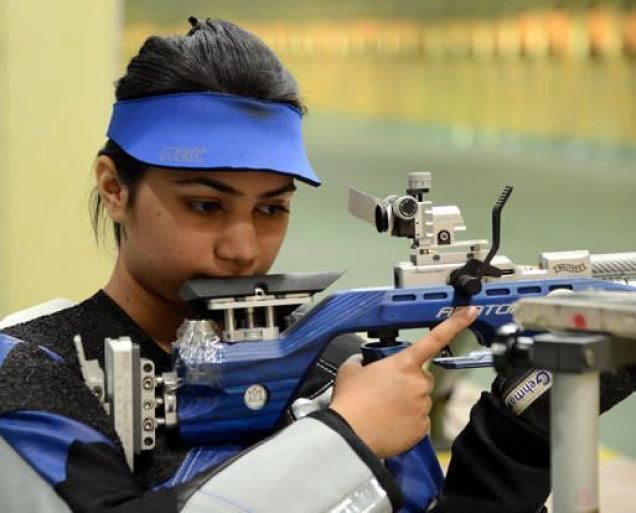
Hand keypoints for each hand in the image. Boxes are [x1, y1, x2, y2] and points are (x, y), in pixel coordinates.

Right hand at [330, 307, 477, 457]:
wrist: (350, 434)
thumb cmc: (350, 402)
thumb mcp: (350, 370)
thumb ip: (361, 361)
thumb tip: (362, 362)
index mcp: (403, 363)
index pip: (434, 338)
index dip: (456, 323)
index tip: (471, 312)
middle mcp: (418, 382)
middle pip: (421, 377)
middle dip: (407, 382)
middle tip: (385, 392)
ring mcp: (423, 405)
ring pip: (420, 400)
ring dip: (407, 402)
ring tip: (384, 410)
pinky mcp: (422, 427)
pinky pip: (419, 421)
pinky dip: (407, 422)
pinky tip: (389, 423)